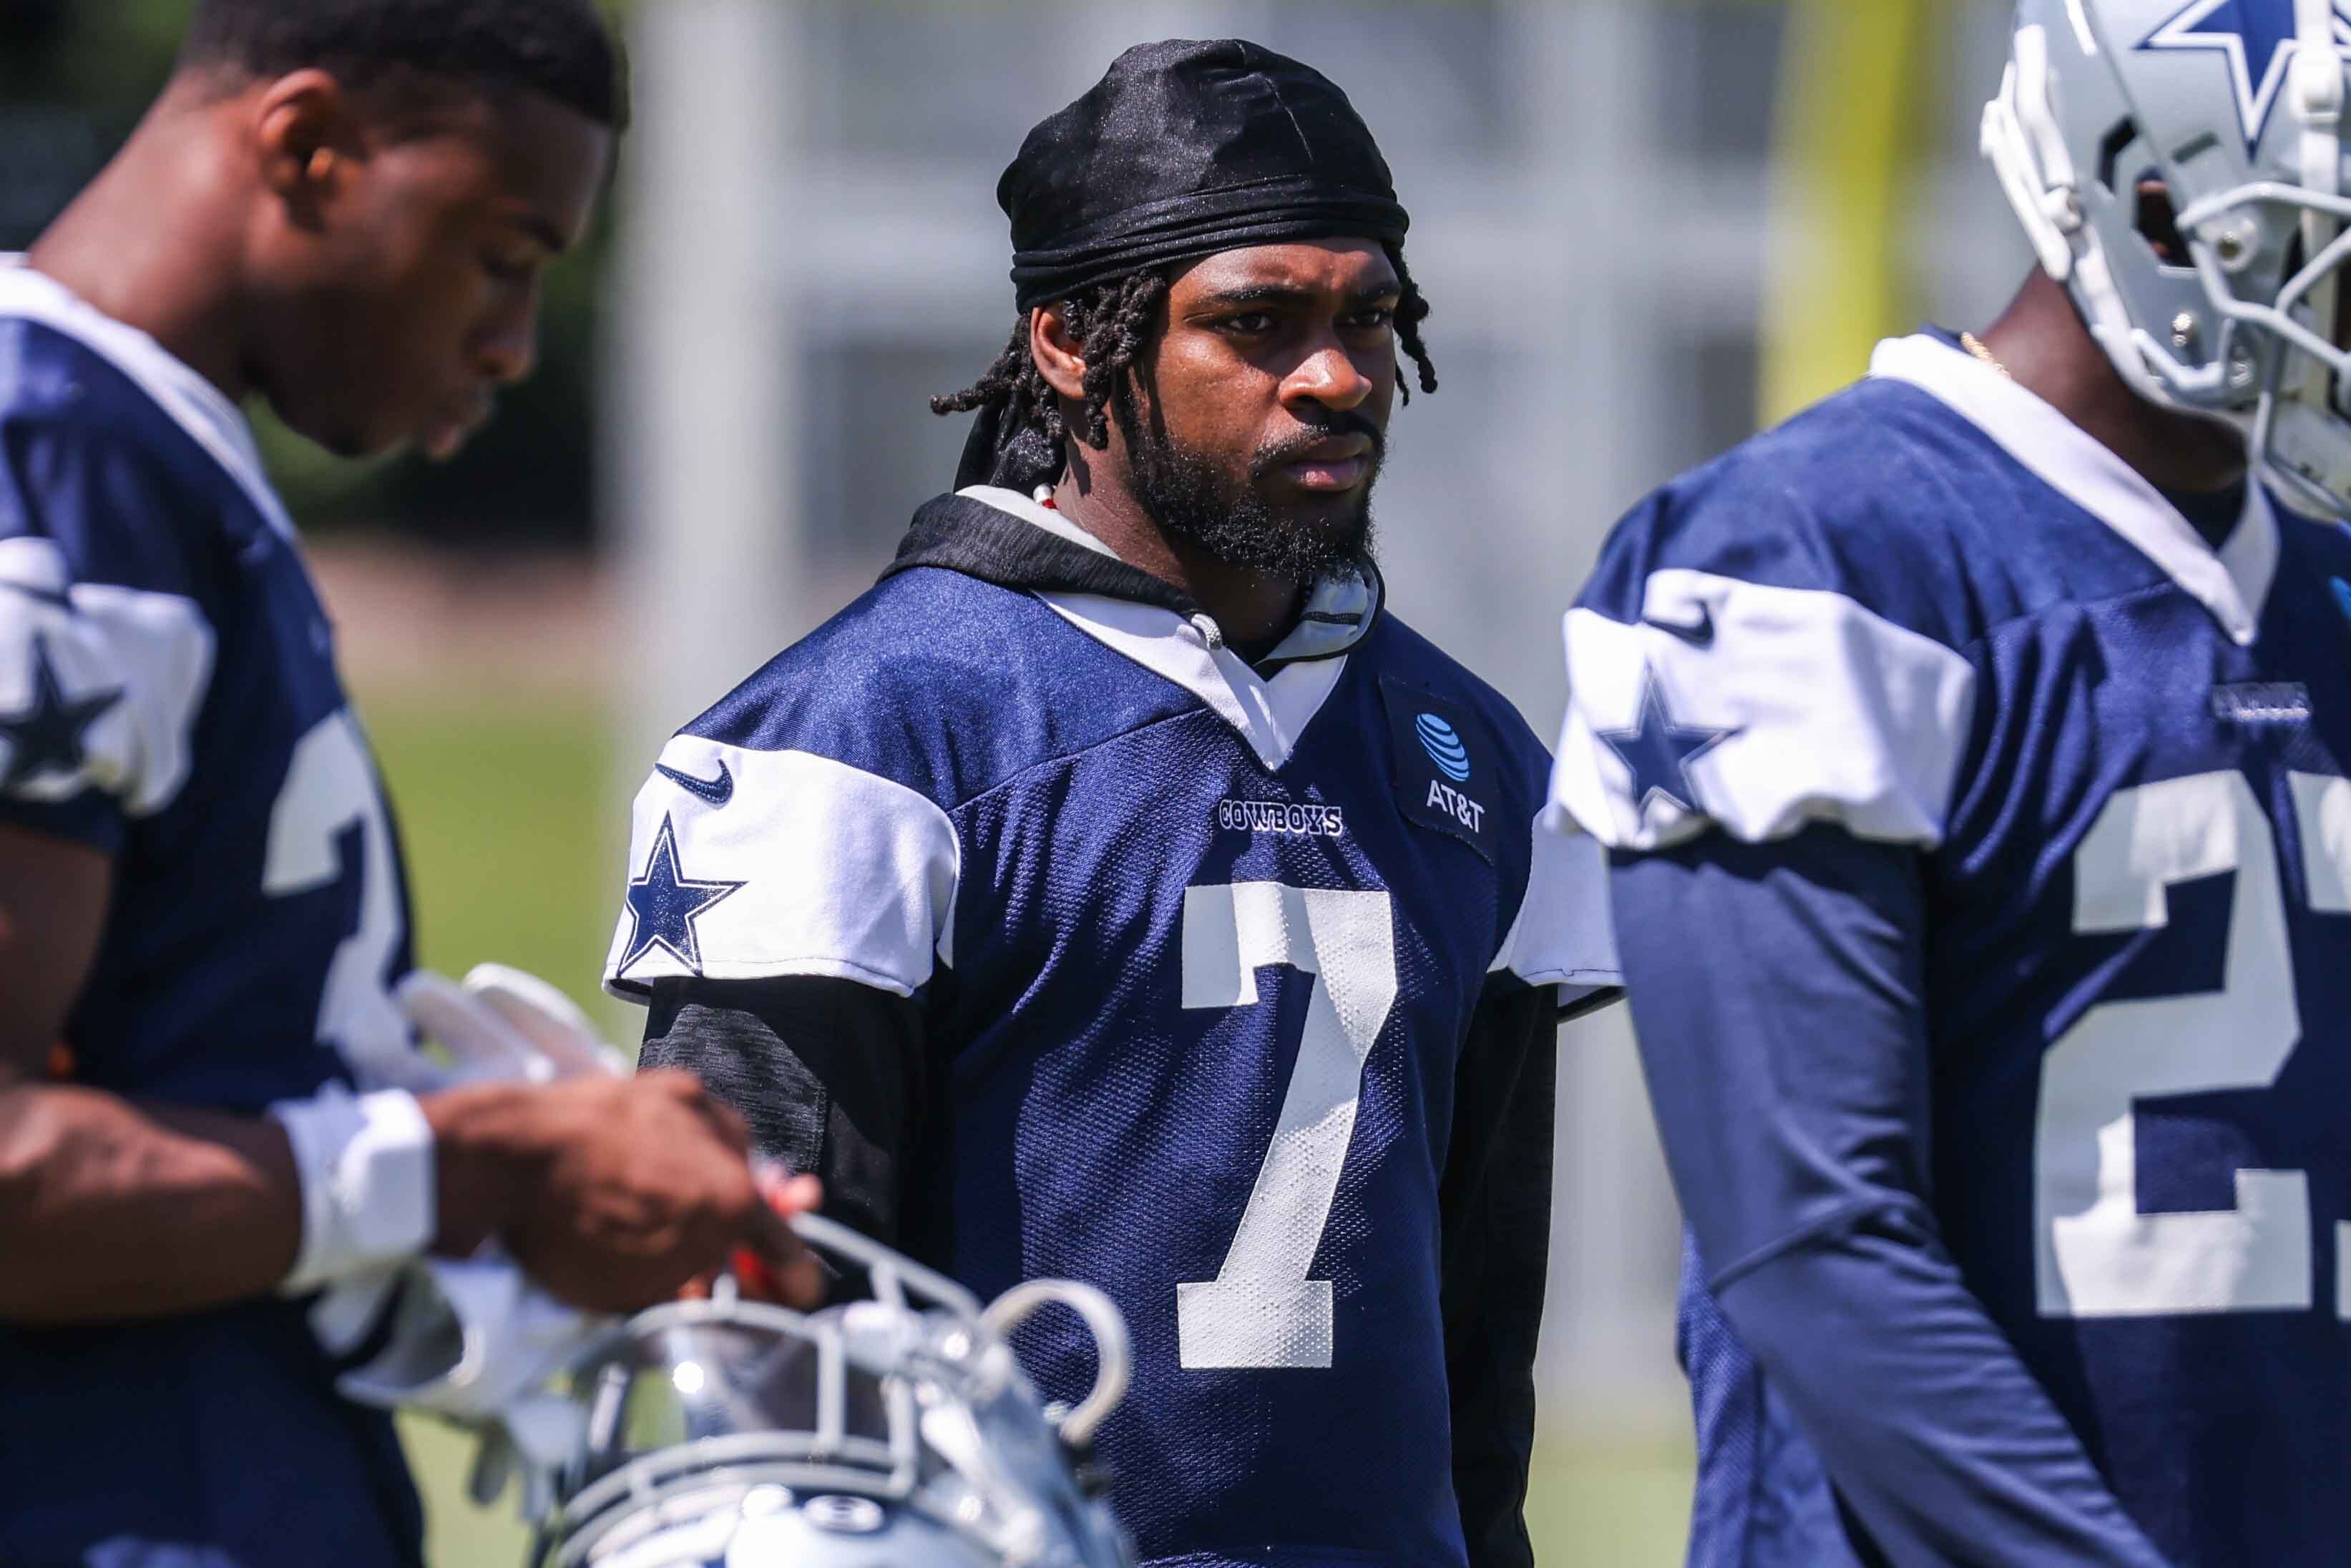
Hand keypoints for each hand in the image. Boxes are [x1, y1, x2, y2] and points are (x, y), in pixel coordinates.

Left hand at [429, 1070, 816, 1313]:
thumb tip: (702, 1293)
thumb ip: (686, 1291)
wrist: (499, 1157)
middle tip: (736, 1254)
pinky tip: (660, 1164)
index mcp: (732, 1203)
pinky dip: (686, 1147)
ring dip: (719, 1184)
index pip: (785, 1248)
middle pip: (756, 1197)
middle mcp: (729, 1143)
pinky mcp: (660, 1083)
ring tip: (693, 1209)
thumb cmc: (563, 1237)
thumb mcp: (630, 1295)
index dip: (794, 1275)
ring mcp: (695, 1106)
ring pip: (729, 1154)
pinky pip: (693, 1121)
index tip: (801, 1288)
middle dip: (750, 1229)